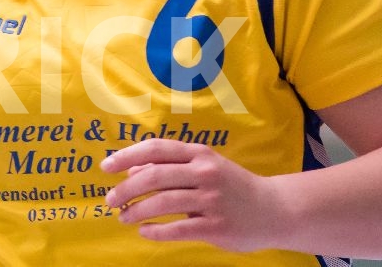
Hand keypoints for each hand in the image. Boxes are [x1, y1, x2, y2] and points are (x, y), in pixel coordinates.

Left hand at [101, 139, 283, 252]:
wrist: (276, 210)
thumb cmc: (232, 186)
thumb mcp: (204, 167)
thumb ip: (170, 167)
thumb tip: (131, 169)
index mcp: (199, 154)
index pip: (156, 149)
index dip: (127, 156)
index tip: (105, 167)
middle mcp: (204, 173)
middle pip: (154, 176)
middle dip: (126, 189)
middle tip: (109, 200)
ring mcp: (211, 200)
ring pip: (163, 203)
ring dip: (136, 211)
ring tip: (123, 217)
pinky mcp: (217, 226)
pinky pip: (178, 229)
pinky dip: (156, 231)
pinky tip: (144, 232)